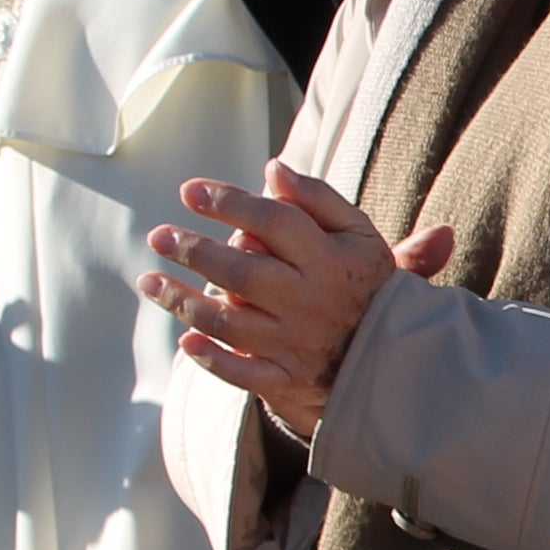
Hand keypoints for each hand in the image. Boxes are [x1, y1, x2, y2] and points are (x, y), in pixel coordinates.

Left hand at [135, 160, 455, 439]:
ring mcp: (295, 344)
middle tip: (159, 235)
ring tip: (150, 280)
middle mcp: (309, 301)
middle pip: (243, 272)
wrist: (400, 359)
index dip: (228, 202)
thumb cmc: (369, 286)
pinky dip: (212, 359)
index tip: (190, 191)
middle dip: (194, 251)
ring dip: (184, 301)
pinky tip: (184, 340)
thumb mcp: (358, 235)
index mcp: (329, 260)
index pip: (273, 223)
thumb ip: (318, 199)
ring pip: (231, 322)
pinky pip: (243, 373)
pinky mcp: (287, 380)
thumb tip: (273, 169)